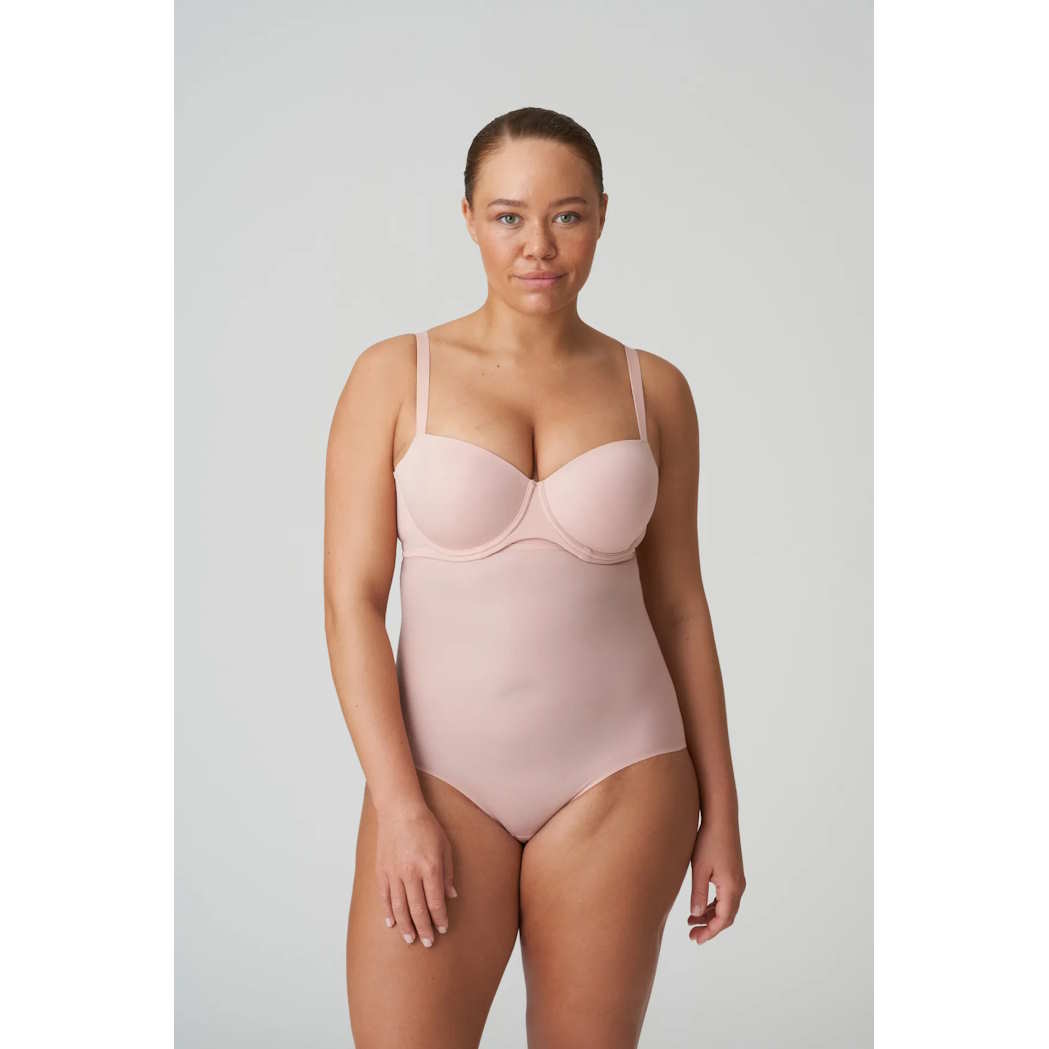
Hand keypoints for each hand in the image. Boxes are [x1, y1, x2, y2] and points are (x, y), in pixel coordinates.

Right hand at [375, 800, 457, 948]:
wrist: (399, 810)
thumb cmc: (426, 826)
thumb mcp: (445, 846)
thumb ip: (448, 873)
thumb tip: (451, 896)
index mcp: (430, 867)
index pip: (436, 902)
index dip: (440, 918)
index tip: (443, 928)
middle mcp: (411, 873)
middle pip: (418, 909)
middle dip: (424, 928)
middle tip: (428, 943)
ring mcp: (394, 873)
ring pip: (399, 907)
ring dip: (406, 926)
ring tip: (411, 939)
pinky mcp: (382, 871)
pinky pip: (385, 897)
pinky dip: (388, 912)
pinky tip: (391, 923)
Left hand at [687, 818, 744, 944]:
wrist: (721, 818)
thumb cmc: (708, 841)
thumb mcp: (699, 869)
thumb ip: (698, 893)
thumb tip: (696, 914)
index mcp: (731, 888)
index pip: (723, 920)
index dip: (710, 932)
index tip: (695, 939)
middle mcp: (738, 886)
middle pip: (726, 916)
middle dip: (710, 927)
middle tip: (692, 935)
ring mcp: (737, 879)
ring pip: (726, 907)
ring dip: (710, 916)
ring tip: (691, 920)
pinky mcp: (733, 873)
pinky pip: (726, 896)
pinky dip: (714, 905)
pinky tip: (700, 906)